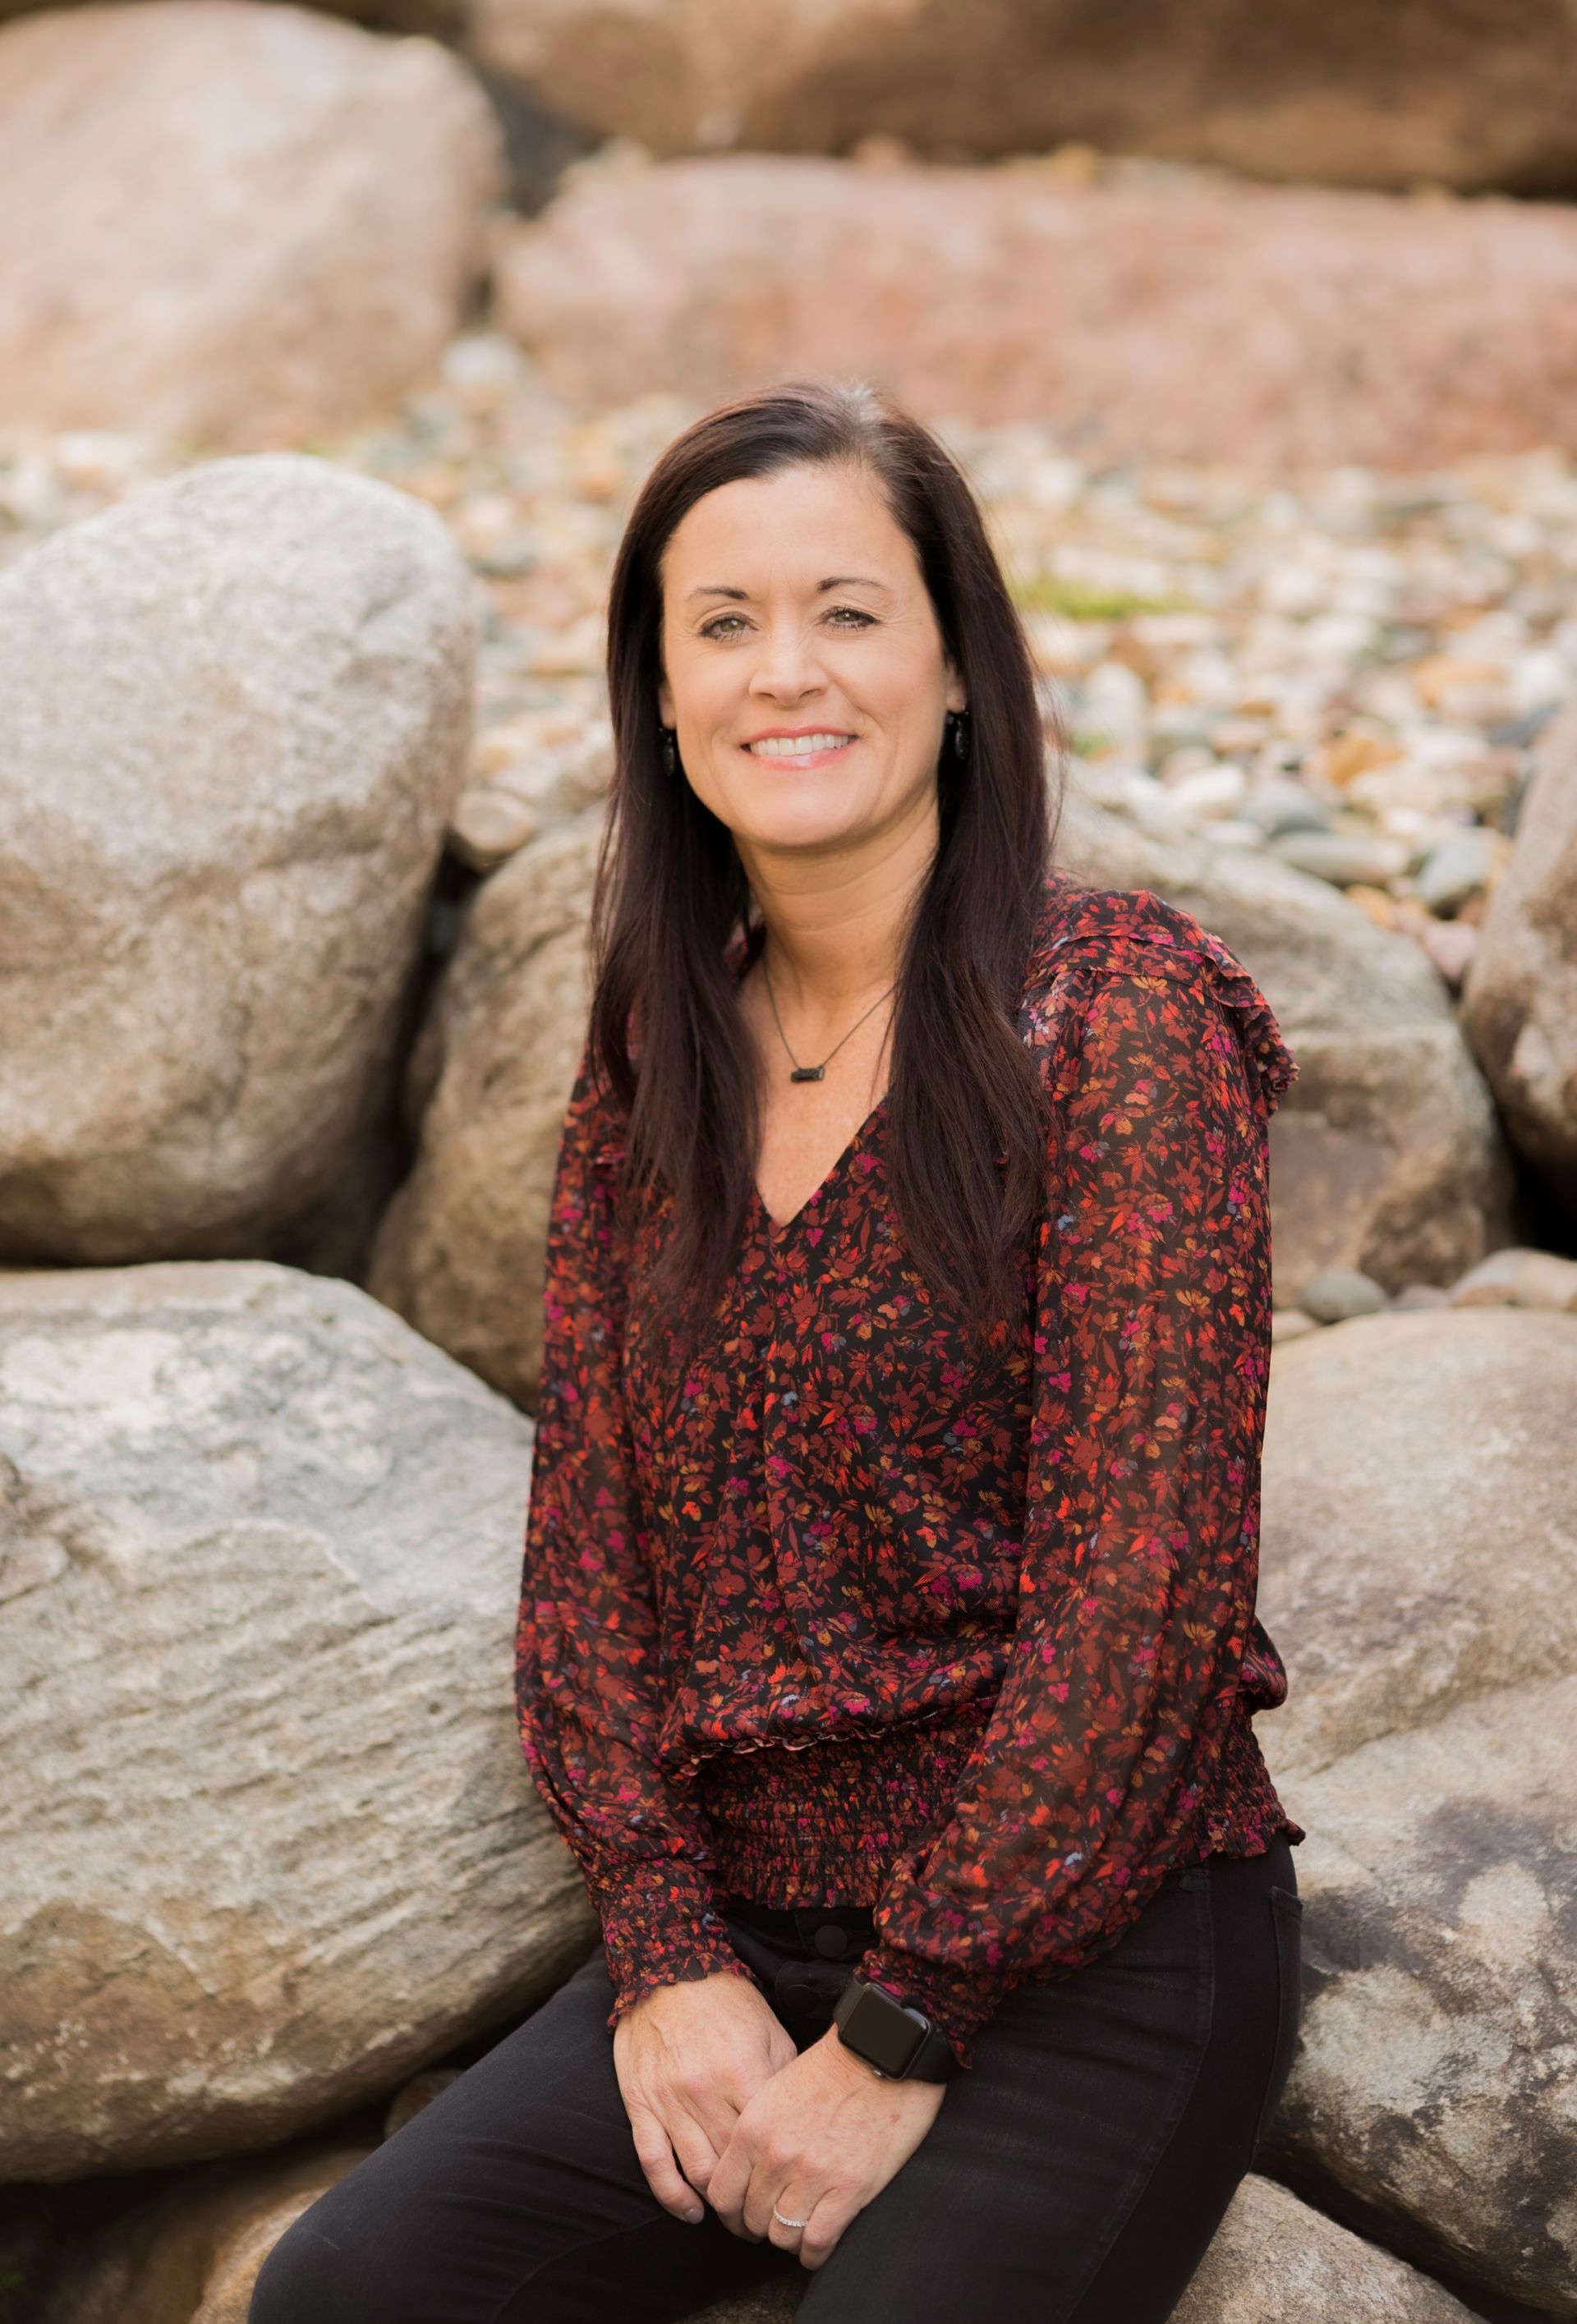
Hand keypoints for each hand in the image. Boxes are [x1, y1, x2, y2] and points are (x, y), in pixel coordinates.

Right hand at [612, 1970, 798, 2224]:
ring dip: (717, 2202)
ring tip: (735, 2213)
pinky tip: (691, 2211)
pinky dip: (672, 2196)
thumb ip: (785, 2077)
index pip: (767, 2142)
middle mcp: (705, 2091)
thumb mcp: (769, 2030)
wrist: (666, 1970)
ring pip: (696, 2172)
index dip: (782, 2172)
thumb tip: (803, 2120)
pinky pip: (654, 2163)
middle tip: (766, 2214)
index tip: (793, 2190)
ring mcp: (669, 2101)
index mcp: (743, 2071)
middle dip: (752, 2197)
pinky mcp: (641, 2105)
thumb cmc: (725, 2002)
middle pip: (733, 2165)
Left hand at [706, 2024, 945, 2269]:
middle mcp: (776, 2156)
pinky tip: (817, 2248)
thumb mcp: (777, 2088)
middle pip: (751, 2219)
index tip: (742, 2216)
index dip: (730, 2213)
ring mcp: (811, 2176)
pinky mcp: (848, 2190)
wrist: (879, 2054)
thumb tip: (751, 2166)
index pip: (721, 2193)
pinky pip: (817, 2242)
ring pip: (782, 2235)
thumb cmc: (833, 2066)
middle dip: (760, 2226)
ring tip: (799, 2230)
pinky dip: (814, 2254)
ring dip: (789, 2239)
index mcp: (753, 2129)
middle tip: (775, 2222)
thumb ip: (758, 2130)